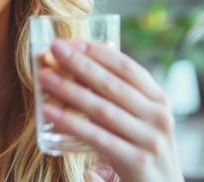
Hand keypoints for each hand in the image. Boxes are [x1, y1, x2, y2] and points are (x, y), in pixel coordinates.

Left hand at [37, 39, 183, 181]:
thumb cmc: (142, 151)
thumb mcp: (139, 120)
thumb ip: (116, 98)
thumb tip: (75, 71)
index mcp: (159, 100)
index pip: (127, 68)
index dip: (98, 52)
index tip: (72, 42)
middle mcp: (158, 117)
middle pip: (112, 84)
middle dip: (80, 64)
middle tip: (54, 48)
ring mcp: (149, 140)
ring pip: (102, 109)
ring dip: (69, 90)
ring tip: (45, 77)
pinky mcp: (136, 162)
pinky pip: (97, 138)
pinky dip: (71, 123)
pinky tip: (50, 113)